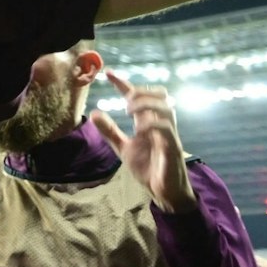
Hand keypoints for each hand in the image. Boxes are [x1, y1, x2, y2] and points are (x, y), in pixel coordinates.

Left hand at [90, 74, 196, 213]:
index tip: (108, 73)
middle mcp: (160, 124)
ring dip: (146, 103)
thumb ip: (110, 131)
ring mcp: (168, 134)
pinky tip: (139, 128)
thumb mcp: (123, 148)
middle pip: (160, 94)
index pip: (138, 96)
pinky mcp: (172, 147)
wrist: (164, 192)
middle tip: (125, 100)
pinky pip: (167, 128)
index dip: (124, 83)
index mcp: (148, 122)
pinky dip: (152, 123)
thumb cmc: (148, 168)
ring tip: (128, 110)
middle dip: (142, 90)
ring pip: (166, 106)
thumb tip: (94, 112)